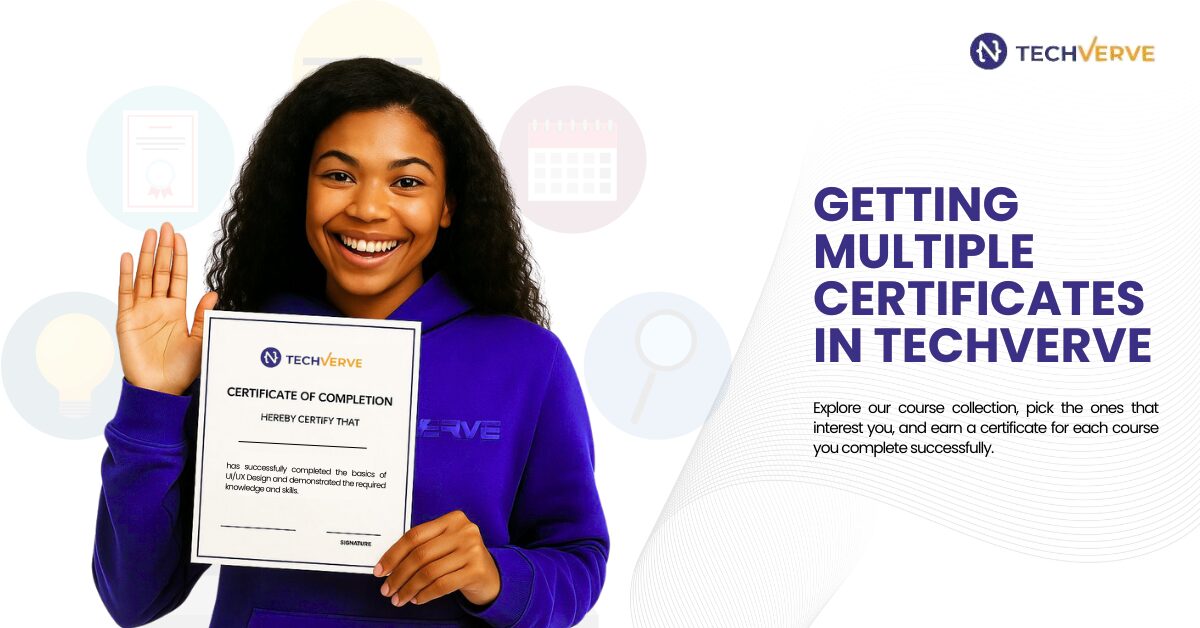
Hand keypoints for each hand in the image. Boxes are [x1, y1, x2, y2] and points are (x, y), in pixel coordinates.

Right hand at [116, 222, 218, 395]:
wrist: (160, 389)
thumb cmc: (181, 369)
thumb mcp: (199, 340)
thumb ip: (203, 316)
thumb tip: (213, 292)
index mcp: (176, 310)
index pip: (178, 277)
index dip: (179, 258)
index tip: (180, 238)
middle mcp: (158, 306)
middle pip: (161, 271)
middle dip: (164, 249)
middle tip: (166, 226)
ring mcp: (141, 311)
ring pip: (144, 276)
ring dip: (147, 255)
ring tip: (150, 234)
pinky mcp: (126, 319)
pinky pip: (125, 293)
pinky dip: (126, 274)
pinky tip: (129, 257)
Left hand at [374, 510, 500, 607]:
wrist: (491, 576)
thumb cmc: (460, 560)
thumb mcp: (444, 545)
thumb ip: (422, 547)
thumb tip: (388, 565)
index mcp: (452, 519)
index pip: (415, 535)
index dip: (393, 554)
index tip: (380, 570)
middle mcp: (464, 531)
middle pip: (420, 554)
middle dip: (398, 575)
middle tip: (387, 590)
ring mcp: (473, 550)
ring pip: (429, 572)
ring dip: (409, 588)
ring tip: (399, 598)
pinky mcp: (477, 570)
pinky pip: (442, 585)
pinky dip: (425, 594)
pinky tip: (417, 599)